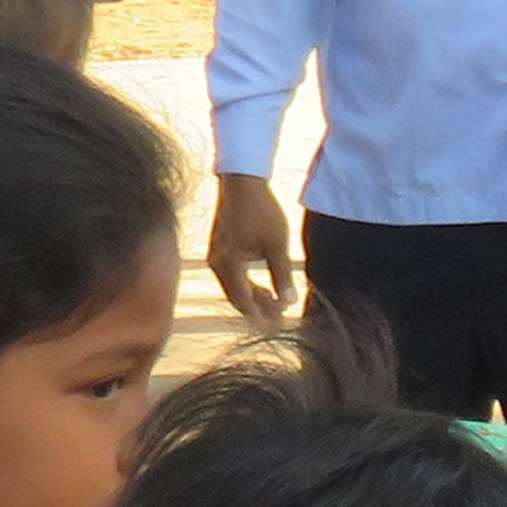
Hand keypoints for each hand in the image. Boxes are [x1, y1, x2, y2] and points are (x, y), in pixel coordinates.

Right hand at [207, 173, 295, 329]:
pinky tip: (263, 287)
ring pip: (234, 288)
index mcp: (229, 265)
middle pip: (237, 298)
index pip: (244, 301)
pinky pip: (231, 276)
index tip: (278, 324)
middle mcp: (217, 263)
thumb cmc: (260, 210)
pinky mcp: (219, 249)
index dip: (262, 315)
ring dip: (253, 298)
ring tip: (275, 305)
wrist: (242, 181)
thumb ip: (282, 275)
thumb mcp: (277, 244)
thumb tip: (289, 301)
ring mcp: (216, 256)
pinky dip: (246, 285)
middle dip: (258, 310)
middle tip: (279, 319)